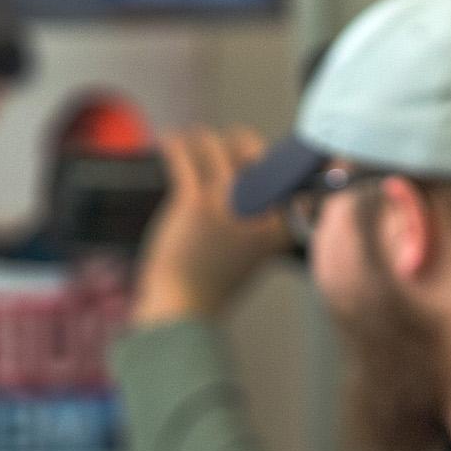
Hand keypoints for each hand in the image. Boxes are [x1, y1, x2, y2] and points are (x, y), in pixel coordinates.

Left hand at [130, 127, 292, 324]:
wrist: (184, 311)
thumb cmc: (212, 288)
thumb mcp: (253, 257)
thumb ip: (259, 225)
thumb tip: (248, 184)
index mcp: (278, 227)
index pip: (280, 175)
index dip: (265, 160)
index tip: (251, 158)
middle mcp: (258, 210)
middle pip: (251, 148)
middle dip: (236, 143)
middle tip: (219, 152)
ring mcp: (227, 203)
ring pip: (217, 143)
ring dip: (200, 139)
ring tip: (189, 143)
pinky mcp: (195, 202)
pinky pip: (186, 154)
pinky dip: (176, 142)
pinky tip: (169, 140)